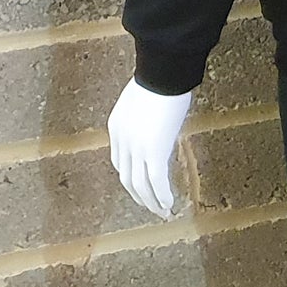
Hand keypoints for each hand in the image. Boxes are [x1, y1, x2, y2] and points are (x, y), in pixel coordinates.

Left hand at [107, 78, 192, 218]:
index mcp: (116, 128)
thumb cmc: (160, 81)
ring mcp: (136, 147)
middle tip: (152, 208)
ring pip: (140, 185)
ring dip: (151, 202)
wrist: (162, 74)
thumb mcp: (144, 101)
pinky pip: (156, 181)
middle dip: (139, 196)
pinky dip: (162, 196)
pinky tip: (169, 205)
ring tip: (162, 213)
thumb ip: (145, 117)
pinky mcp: (153, 151)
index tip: (143, 189)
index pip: (120, 162)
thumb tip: (159, 123)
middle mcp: (122, 141)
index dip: (131, 179)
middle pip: (127, 178)